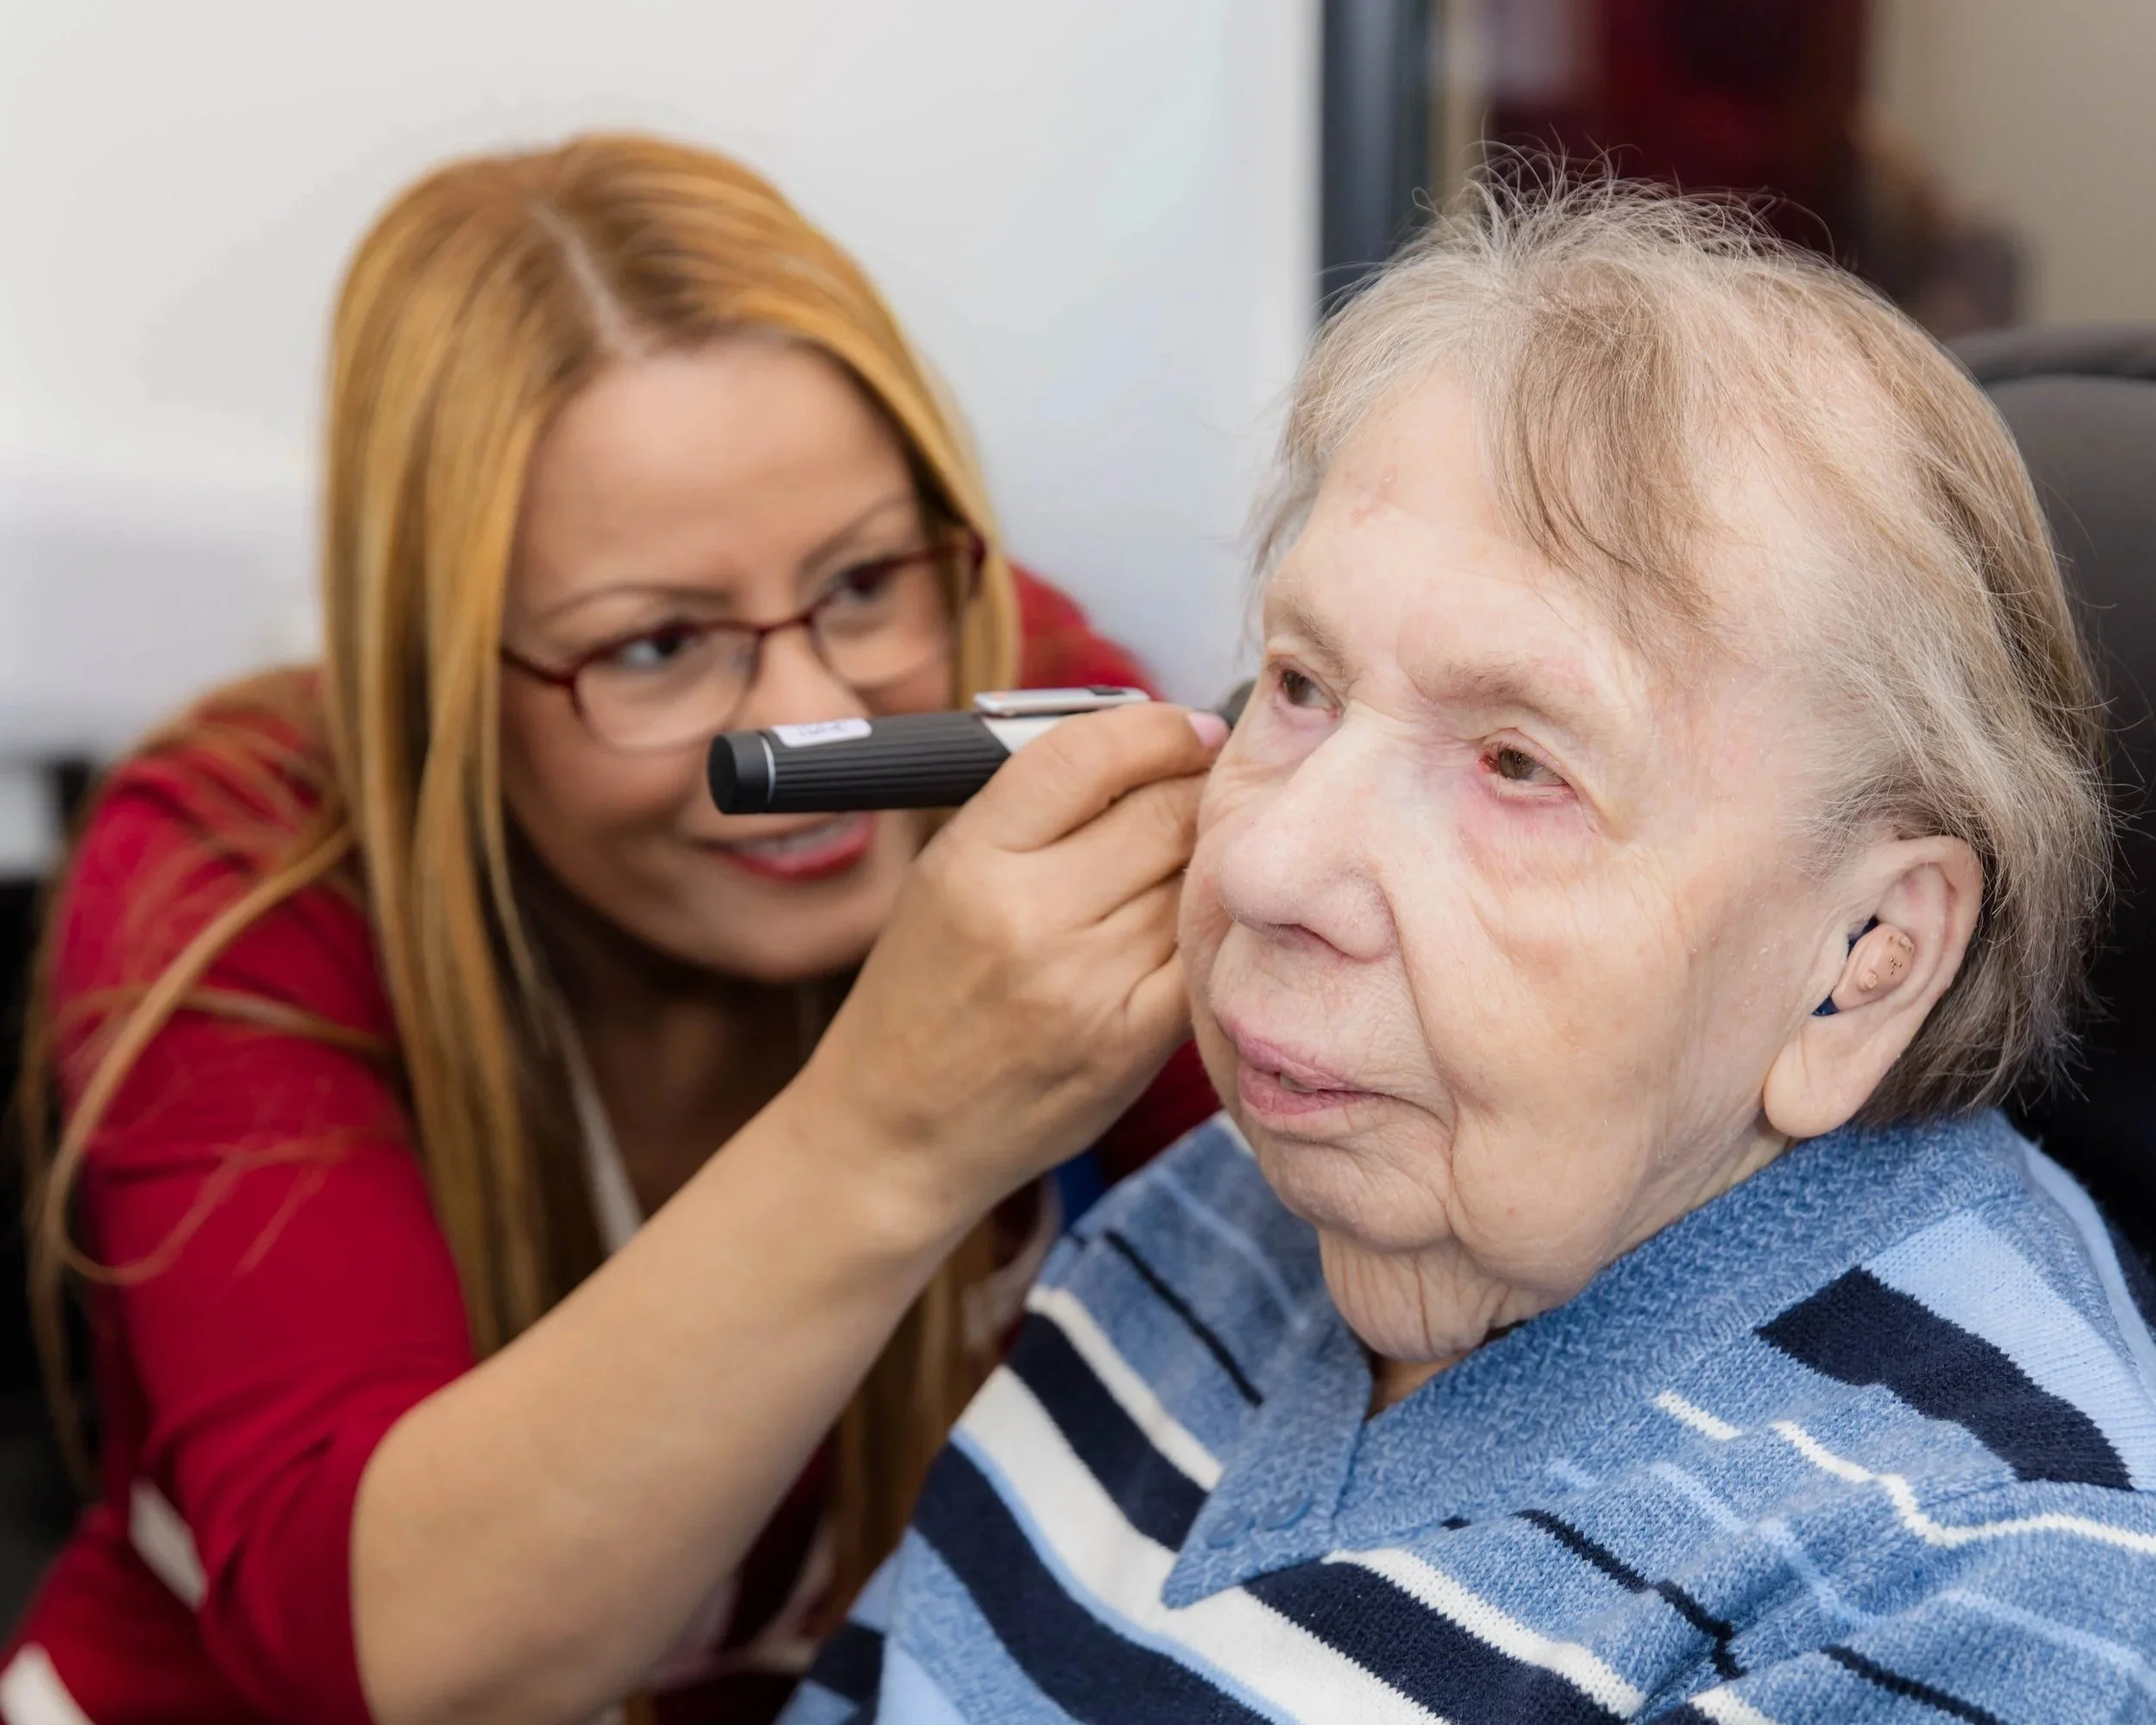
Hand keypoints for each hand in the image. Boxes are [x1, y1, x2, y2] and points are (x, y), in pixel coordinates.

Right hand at [797, 702, 1227, 1231]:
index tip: (1190, 727)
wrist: (899, 1131)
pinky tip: (1199, 924)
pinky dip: (1209, 930)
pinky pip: (1204, 955)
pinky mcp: (1132, 1043)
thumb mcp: (944, 876)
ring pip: (1194, 880)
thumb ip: (1038, 810)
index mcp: (970, 859)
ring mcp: (1086, 984)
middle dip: (1200, 788)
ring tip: (1196, 860)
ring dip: (1210, 860)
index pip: (1087, 754)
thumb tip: (1157, 745)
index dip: (1156, 727)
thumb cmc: (924, 991)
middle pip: (1164, 812)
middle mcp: (1028, 917)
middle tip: (1212, 787)